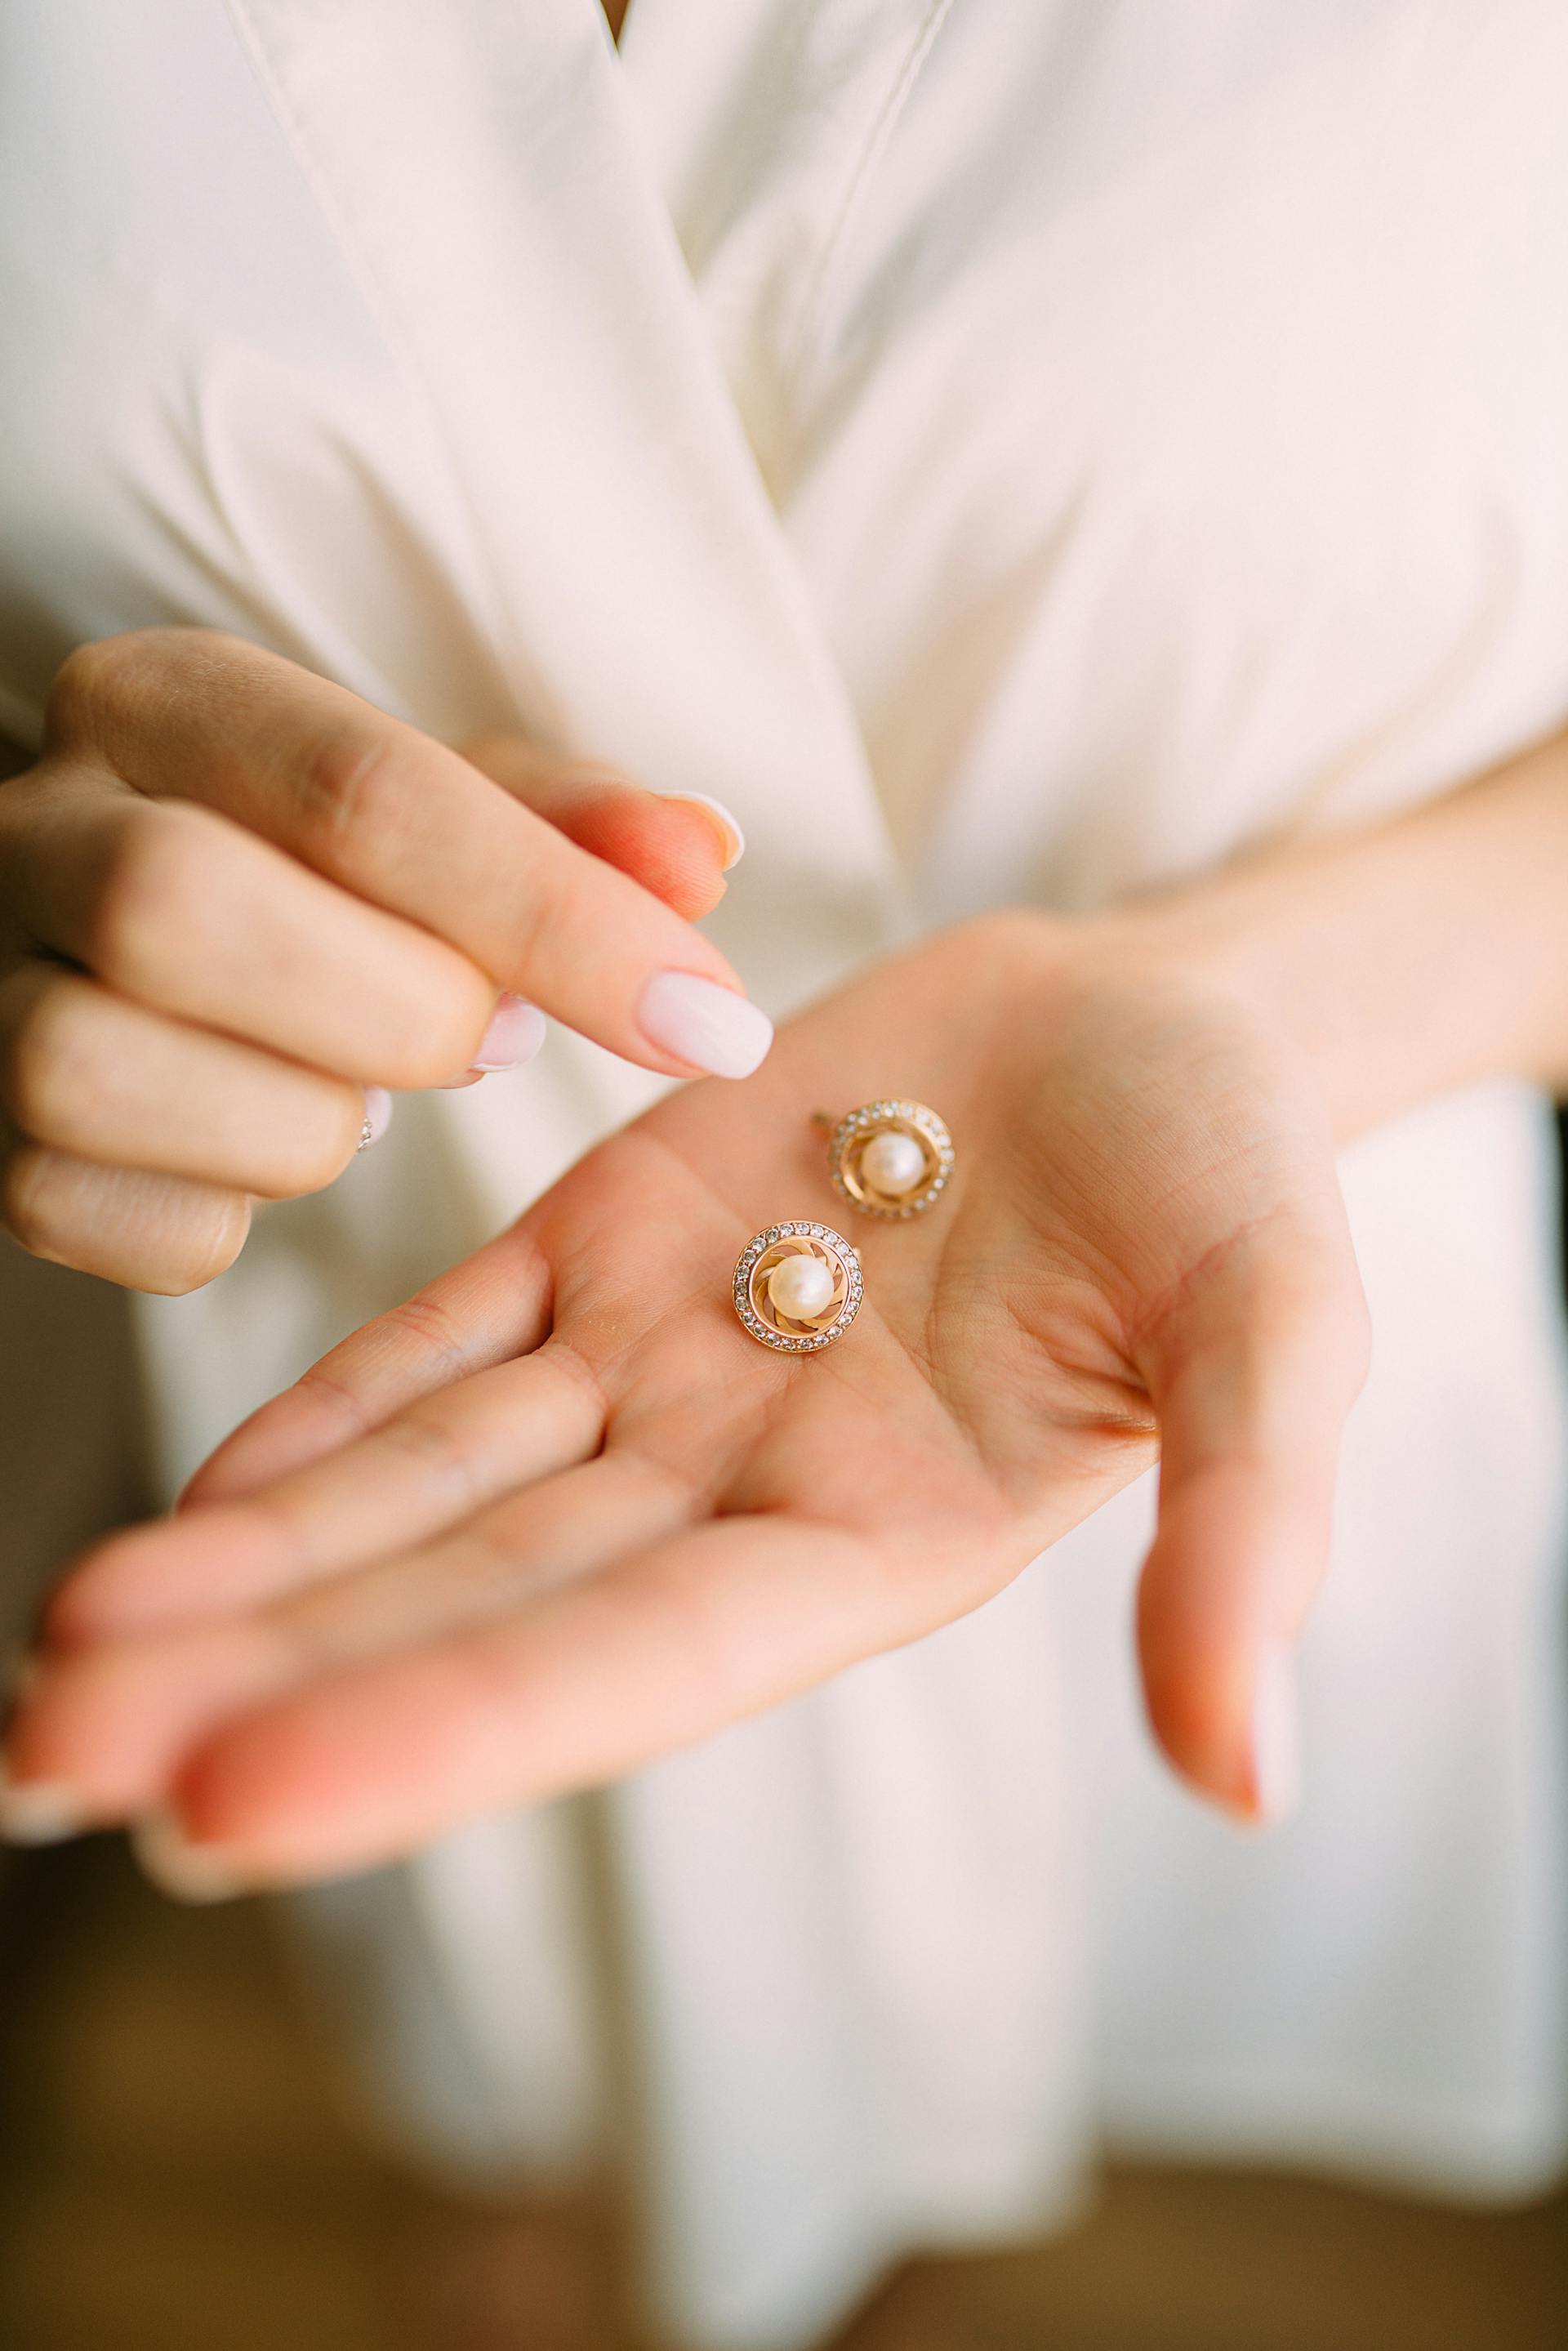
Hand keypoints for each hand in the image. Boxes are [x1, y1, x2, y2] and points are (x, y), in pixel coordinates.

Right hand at [0, 631, 757, 1292]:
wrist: (124, 933)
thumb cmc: (318, 873)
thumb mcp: (446, 813)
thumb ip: (572, 829)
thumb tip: (706, 855)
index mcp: (167, 702)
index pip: (362, 789)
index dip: (557, 917)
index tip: (710, 1022)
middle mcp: (33, 823)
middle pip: (179, 907)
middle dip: (393, 1011)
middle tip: (489, 1037)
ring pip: (98, 1069)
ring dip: (300, 1122)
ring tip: (368, 1091)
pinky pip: (86, 1215)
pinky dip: (220, 1217)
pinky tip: (265, 1151)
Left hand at [1, 914, 1367, 1884]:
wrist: (1152, 1018)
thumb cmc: (1234, 1173)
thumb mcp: (1273, 1331)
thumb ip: (1243, 1531)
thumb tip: (1248, 1776)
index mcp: (871, 1541)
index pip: (626, 1661)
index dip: (435, 1732)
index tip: (226, 1803)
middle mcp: (732, 1487)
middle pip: (469, 1600)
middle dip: (261, 1680)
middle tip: (43, 1759)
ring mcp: (657, 1366)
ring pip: (422, 1486)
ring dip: (245, 1564)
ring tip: (60, 1647)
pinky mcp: (610, 1240)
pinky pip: (444, 1339)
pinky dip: (323, 1413)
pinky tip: (194, 1490)